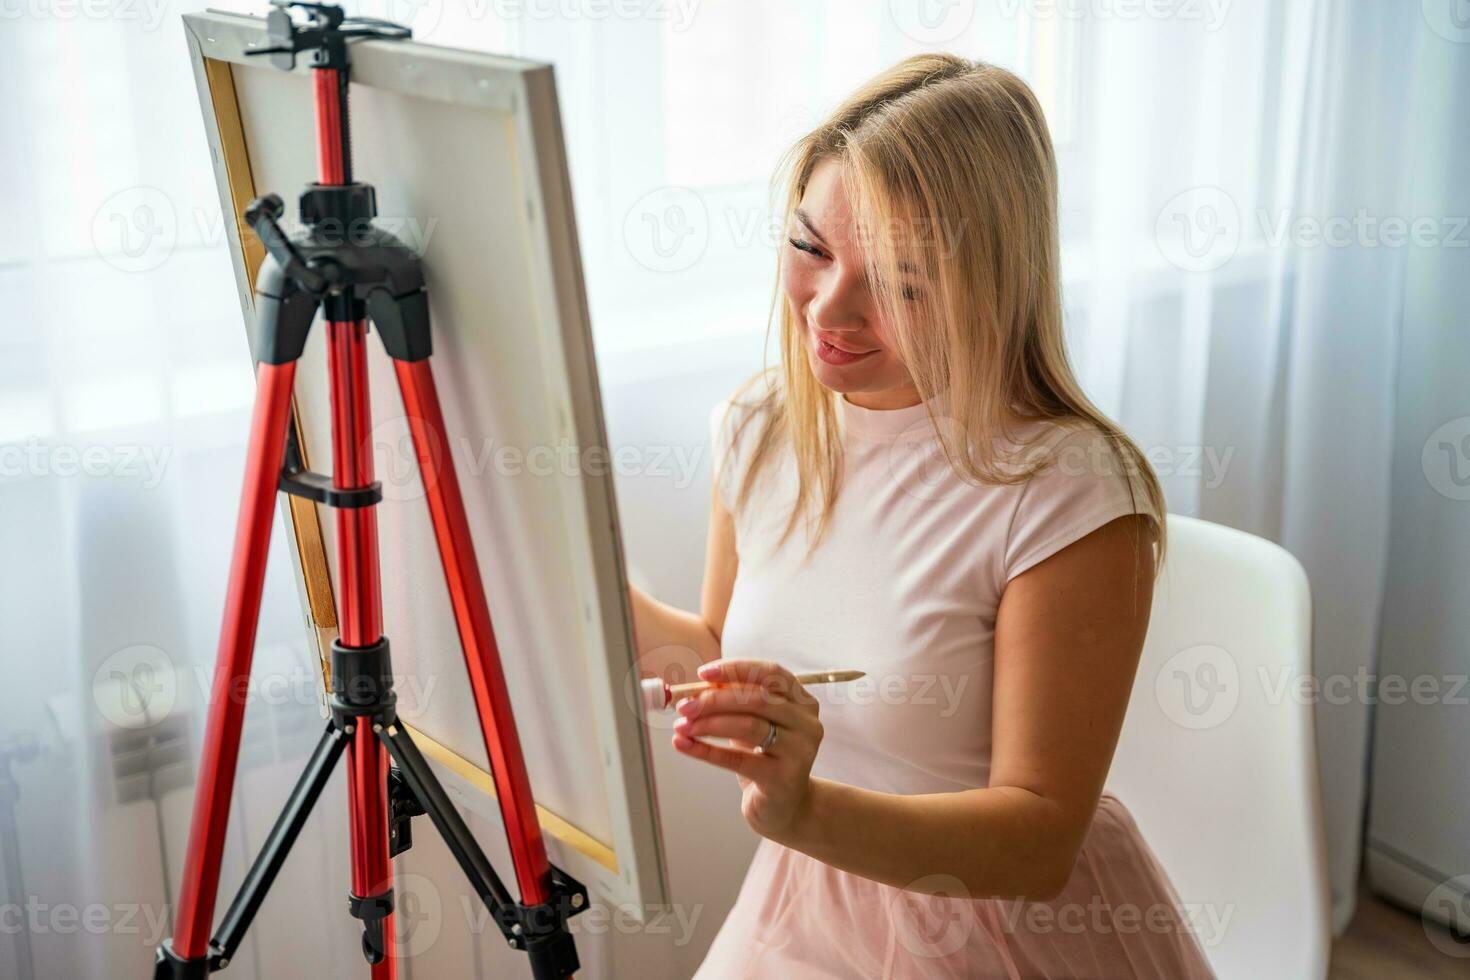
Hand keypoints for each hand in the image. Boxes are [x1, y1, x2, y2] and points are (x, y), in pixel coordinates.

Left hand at [671, 659, 822, 840]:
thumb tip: (699, 685)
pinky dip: (705, 751)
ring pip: (749, 726)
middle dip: (715, 699)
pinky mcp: (782, 779)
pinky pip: (738, 760)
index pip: (771, 673)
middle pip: (758, 699)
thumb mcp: (754, 724)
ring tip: (682, 725)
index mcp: (802, 702)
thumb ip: (735, 702)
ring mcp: (798, 752)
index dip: (736, 669)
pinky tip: (684, 744)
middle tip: (685, 705)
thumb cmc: (765, 758)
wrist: (785, 807)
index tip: (704, 673)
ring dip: (708, 723)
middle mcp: (806, 724)